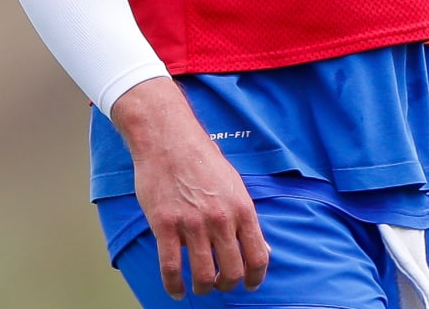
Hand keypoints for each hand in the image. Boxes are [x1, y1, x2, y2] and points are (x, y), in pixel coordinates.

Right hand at [112, 77, 269, 297]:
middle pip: (232, 271)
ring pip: (203, 275)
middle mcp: (220, 219)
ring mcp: (192, 223)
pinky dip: (173, 286)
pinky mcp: (165, 225)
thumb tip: (264, 248)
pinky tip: (176, 290)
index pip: (258, 256)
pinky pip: (171, 267)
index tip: (249, 285)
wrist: (168, 138)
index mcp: (242, 208)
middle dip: (228, 285)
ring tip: (200, 287)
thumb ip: (246, 218)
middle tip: (220, 284)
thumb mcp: (235, 185)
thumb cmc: (202, 159)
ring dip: (203, 288)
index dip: (255, 277)